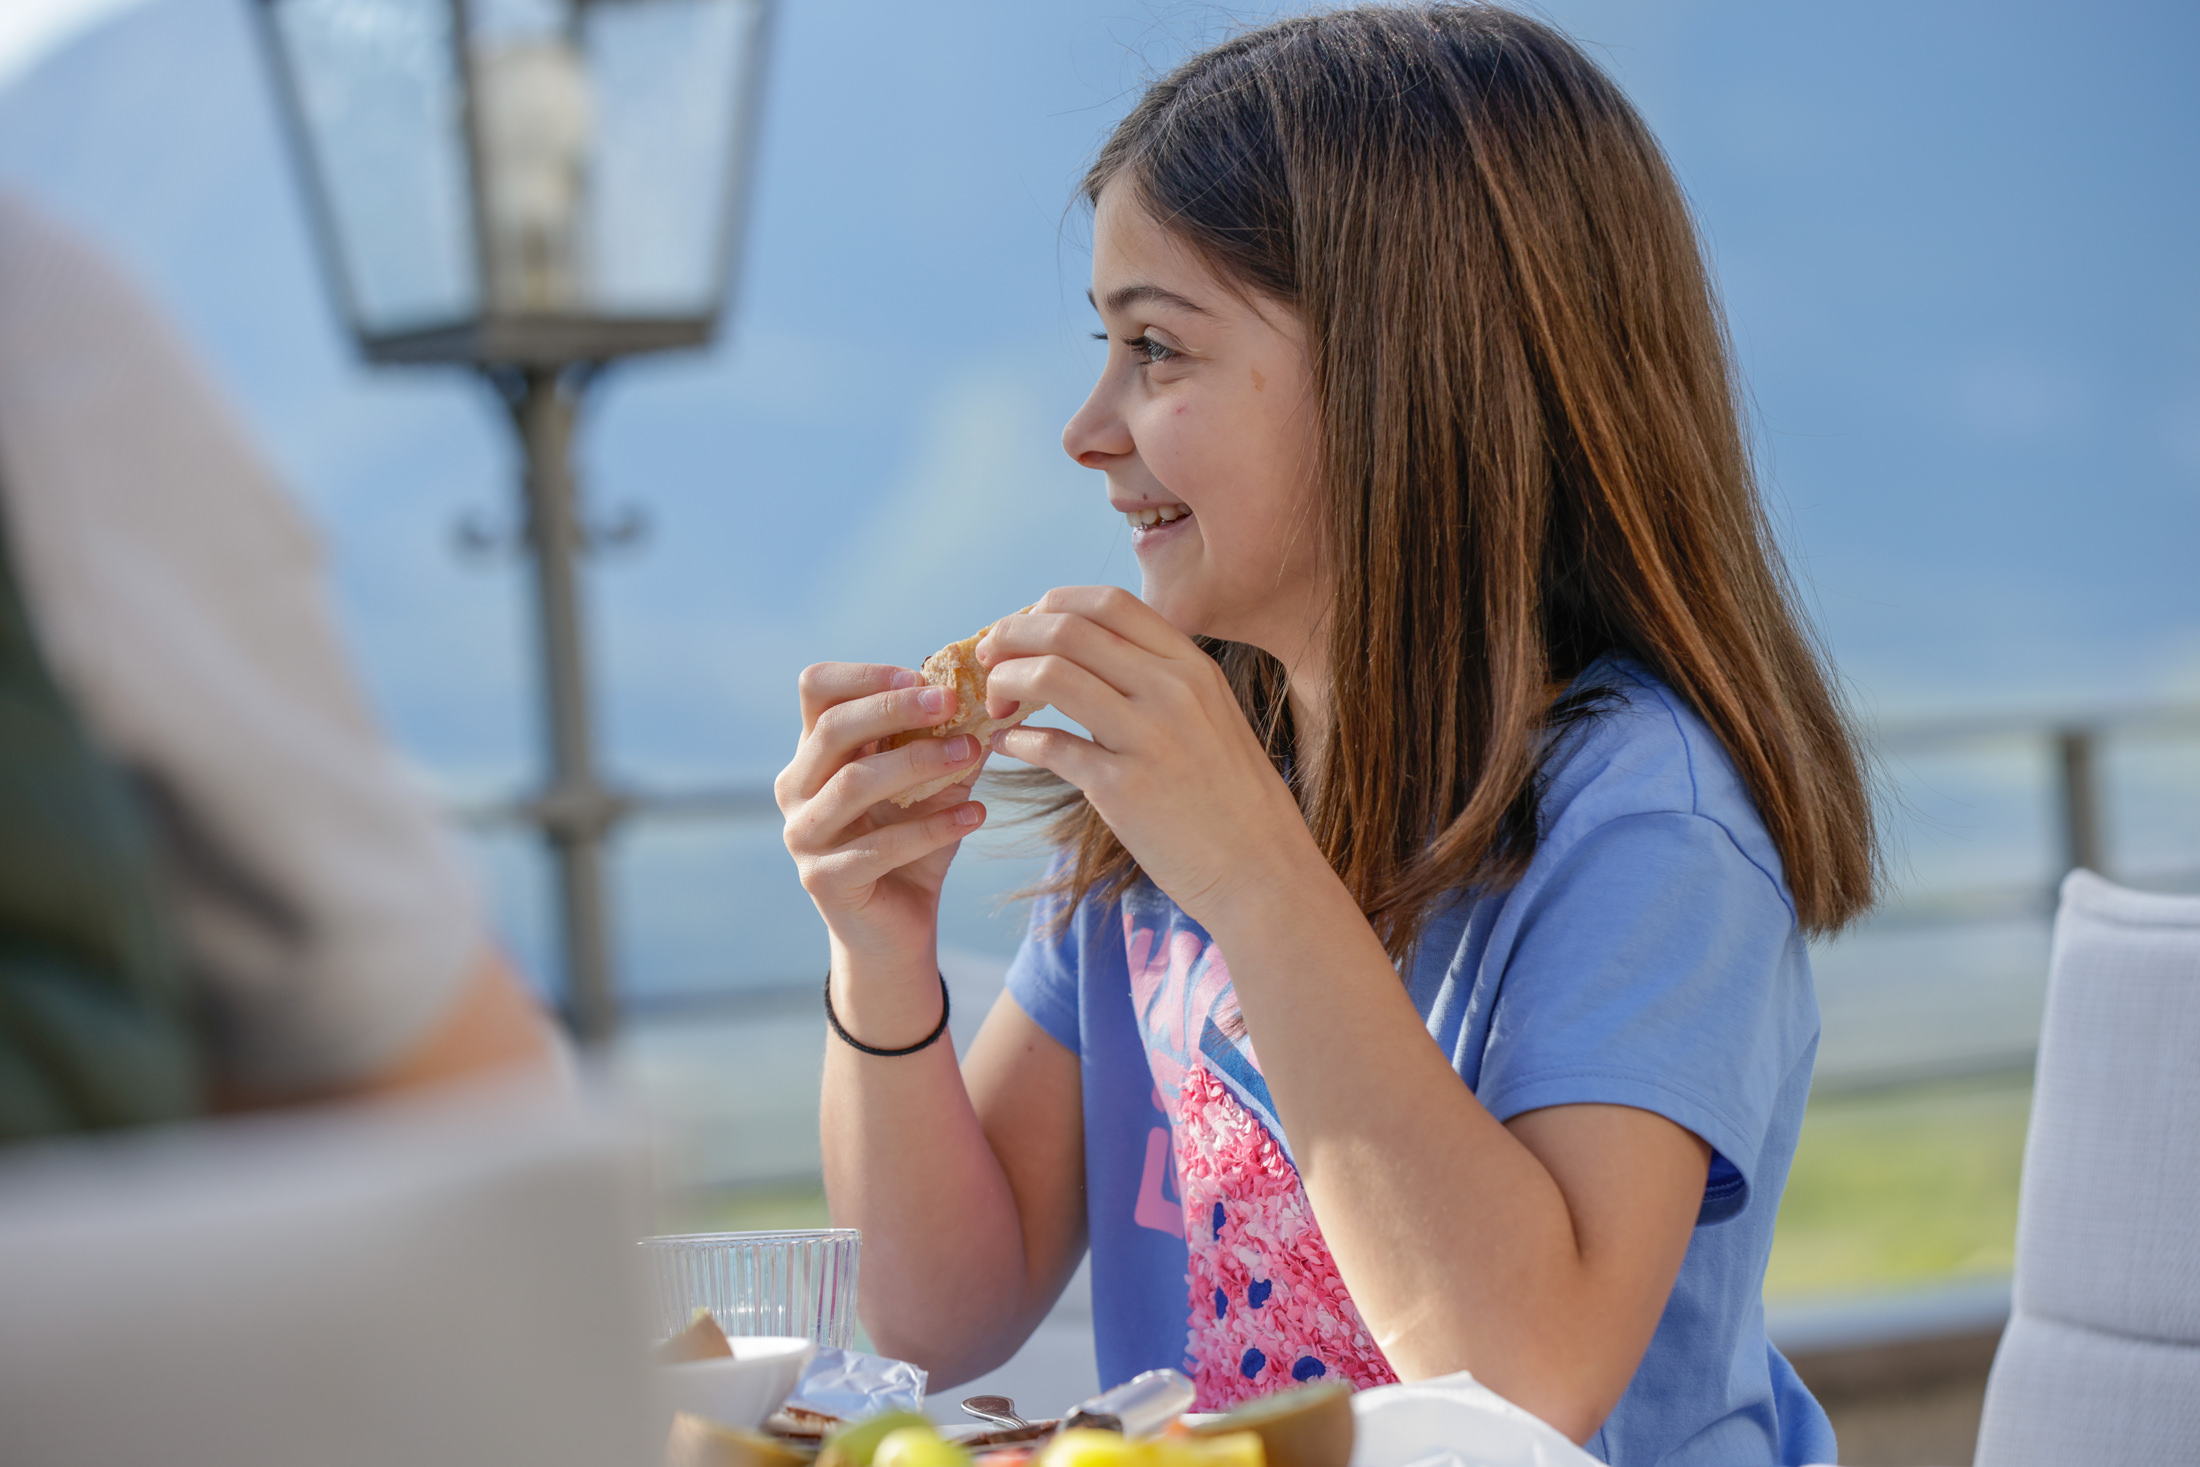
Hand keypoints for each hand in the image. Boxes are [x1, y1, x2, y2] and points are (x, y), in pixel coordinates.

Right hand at [776, 662, 991, 962]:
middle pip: (834, 728)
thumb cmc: (911, 847)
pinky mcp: (824, 880)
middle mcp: (796, 788)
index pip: (818, 688)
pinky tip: (974, 814)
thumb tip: (990, 693)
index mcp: (814, 753)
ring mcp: (803, 835)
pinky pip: (880, 845)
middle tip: (952, 702)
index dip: (867, 675)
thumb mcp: (931, 786)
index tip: (922, 674)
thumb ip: (946, 742)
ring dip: (919, 762)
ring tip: (972, 753)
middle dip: (896, 708)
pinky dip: (933, 827)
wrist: (896, 931)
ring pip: (854, 782)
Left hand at [980, 587, 1322, 926]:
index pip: (1105, 602)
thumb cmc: (1231, 798)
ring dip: (1005, 682)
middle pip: (1066, 629)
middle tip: (989, 659)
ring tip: (996, 704)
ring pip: (1050, 675)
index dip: (1050, 605)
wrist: (1262, 870)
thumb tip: (1086, 655)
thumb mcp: (1211, 715)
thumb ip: (1159, 680)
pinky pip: (1049, 746)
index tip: (1025, 628)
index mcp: (1192, 665)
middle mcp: (1172, 690)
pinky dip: (1016, 741)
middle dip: (1011, 636)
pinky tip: (1008, 747)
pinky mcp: (1123, 789)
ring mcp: (1148, 737)